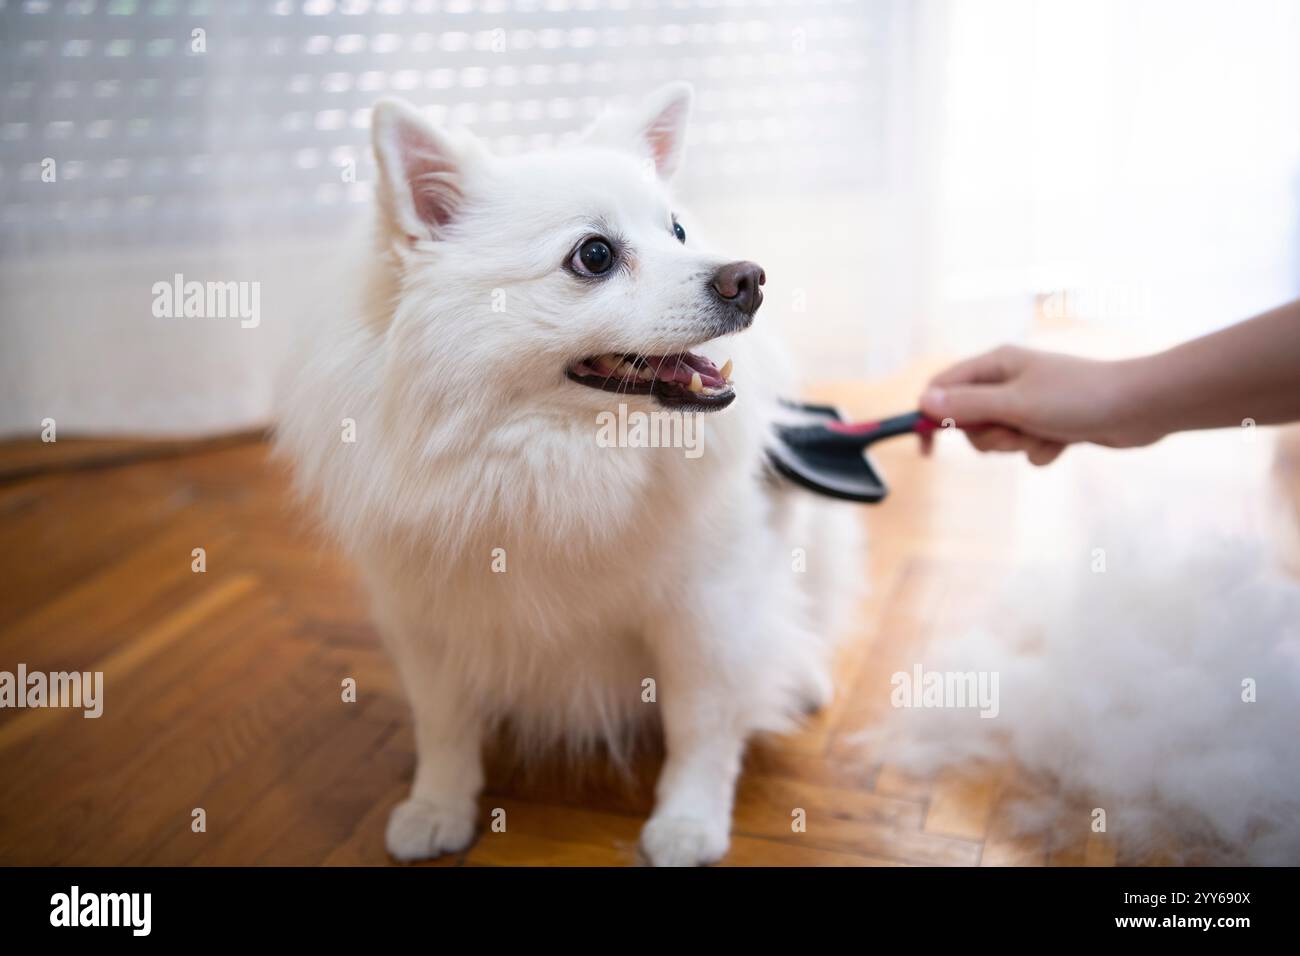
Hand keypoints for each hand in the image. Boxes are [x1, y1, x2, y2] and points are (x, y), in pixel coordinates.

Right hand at [918, 346, 1164, 465]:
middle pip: (969, 419)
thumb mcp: (1014, 404)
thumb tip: (922, 401)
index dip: (931, 415)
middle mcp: (1008, 380)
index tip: (927, 448)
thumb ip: (967, 404)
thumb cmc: (1077, 398)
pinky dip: (1041, 449)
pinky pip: (1026, 447)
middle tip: (1013, 433)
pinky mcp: (1049, 423)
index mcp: (995, 363)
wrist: (1140, 407)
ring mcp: (1029, 402)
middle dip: (988, 436)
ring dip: (1016, 444)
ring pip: (998, 436)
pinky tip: (1065, 442)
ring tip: (1045, 434)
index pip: (944, 387)